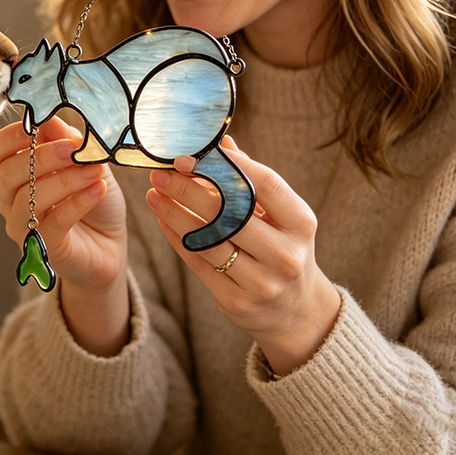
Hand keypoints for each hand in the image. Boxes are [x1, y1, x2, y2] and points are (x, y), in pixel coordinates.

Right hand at [0, 116, 129, 354]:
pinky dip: (77, 203)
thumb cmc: (92, 194)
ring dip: (64, 180)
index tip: (35, 125)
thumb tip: (49, 115)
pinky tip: (98, 189)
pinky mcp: (43, 249)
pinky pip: (53, 222)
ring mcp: (23, 225)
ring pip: (28, 198)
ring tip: (95, 170)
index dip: (10, 135)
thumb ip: (65, 138)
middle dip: (42, 157)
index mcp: (15, 170)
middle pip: (8, 172)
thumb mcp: (84, 159)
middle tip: (74, 148)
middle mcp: (10, 198)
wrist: (110, 241)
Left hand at [146, 137, 340, 375]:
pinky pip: (198, 264)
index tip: (190, 155)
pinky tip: (163, 217)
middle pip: (229, 214)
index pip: (264, 184)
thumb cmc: (284, 246)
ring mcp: (261, 282)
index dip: (226, 166)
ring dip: (175, 213)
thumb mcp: (282, 214)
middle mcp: (285, 254)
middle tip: (161, 173)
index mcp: (301, 223)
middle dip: (189, 189)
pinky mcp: (236, 302)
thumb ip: (253, 179)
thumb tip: (221, 143)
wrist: (296, 311)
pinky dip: (177, 238)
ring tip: (154, 193)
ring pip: (208, 241)